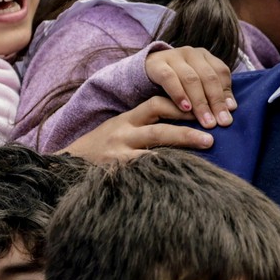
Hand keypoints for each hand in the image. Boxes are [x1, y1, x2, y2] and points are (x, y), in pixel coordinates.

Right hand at [65, 95, 214, 162]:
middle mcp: (123, 132)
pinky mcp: (116, 171)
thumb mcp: (119, 130)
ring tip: (206, 145)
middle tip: (213, 132)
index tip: (202, 109)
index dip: (179, 105)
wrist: (66, 166)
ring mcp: (119, 152)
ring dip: (183, 142)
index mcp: (126, 119)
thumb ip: (144, 126)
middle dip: (187, 127)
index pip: (155, 104)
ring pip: (155, 144)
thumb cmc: (101, 149)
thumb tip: (182, 126)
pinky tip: (181, 175)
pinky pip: (143, 169)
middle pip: (159, 125)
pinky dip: (163, 170)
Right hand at [146, 46, 234, 127]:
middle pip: (208, 77)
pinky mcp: (156, 64)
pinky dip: (179, 94)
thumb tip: (231, 108)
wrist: (147, 70)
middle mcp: (191, 53)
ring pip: (191, 79)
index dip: (225, 95)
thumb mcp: (197, 86)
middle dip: (215, 102)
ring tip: (205, 120)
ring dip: (199, 102)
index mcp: (205, 56)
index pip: (221, 73)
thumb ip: (214, 94)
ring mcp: (173, 56)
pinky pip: (169, 78)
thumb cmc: (177, 82)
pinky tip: (185, 108)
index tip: (228, 116)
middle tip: (218, 123)